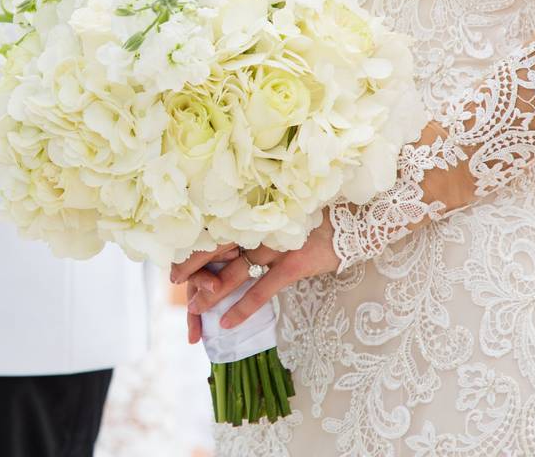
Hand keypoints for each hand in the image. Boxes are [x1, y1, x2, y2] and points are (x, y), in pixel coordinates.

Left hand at [171, 210, 339, 342]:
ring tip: (194, 307)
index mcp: (256, 213)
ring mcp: (276, 246)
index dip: (195, 243)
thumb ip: (262, 220)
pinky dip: (242, 307)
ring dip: (211, 292)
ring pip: (234, 272)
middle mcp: (261, 227)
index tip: (177, 253)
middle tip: (173, 279)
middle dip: (193, 265)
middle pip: (217, 248)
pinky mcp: (294, 264)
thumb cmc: (322, 214)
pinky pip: (262, 290)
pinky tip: (226, 323)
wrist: (361, 216)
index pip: (216, 228)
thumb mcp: (286, 210)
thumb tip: (239, 235)